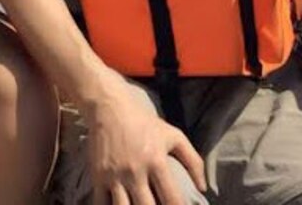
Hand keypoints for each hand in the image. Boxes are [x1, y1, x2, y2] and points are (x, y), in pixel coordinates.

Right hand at [83, 80, 205, 204]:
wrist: (109, 107)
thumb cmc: (144, 122)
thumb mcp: (173, 136)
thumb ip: (193, 161)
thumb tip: (203, 189)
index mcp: (156, 162)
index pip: (172, 199)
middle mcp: (135, 171)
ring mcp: (115, 175)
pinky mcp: (98, 175)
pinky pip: (101, 203)